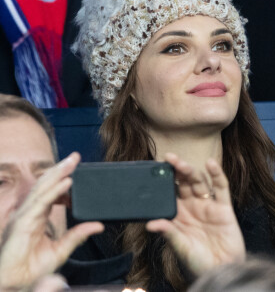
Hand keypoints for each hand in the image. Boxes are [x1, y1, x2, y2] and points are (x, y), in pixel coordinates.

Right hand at [0, 153, 103, 289]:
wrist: (14, 284)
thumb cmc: (31, 269)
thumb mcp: (61, 250)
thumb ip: (78, 235)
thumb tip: (98, 225)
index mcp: (36, 217)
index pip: (50, 192)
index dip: (62, 180)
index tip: (77, 171)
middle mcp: (29, 213)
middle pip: (45, 185)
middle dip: (61, 169)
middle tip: (76, 156)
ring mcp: (24, 216)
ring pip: (42, 189)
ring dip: (58, 173)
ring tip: (72, 162)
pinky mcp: (23, 223)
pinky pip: (41, 203)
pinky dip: (54, 191)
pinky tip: (67, 182)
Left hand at [146, 153, 245, 276]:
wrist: (222, 270)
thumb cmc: (198, 263)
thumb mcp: (180, 247)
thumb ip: (169, 232)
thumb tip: (150, 224)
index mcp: (178, 215)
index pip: (169, 193)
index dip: (163, 180)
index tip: (154, 168)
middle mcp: (192, 207)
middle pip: (183, 183)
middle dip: (176, 170)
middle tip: (168, 159)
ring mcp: (208, 205)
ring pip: (199, 182)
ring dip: (191, 171)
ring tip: (183, 164)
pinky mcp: (224, 208)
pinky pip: (221, 188)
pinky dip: (217, 174)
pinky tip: (211, 164)